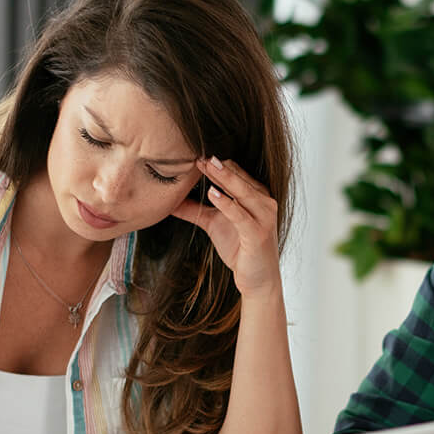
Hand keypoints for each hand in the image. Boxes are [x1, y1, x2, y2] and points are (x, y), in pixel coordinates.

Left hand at [169, 157, 280, 297]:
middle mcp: (263, 201)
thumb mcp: (213, 224)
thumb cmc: (241, 248)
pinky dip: (227, 203)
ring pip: (243, 191)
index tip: (194, 153)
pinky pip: (241, 215)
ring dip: (223, 177)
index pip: (235, 171)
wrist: (257, 279)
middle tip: (197, 153)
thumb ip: (194, 210)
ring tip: (205, 165)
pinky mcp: (258, 233)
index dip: (215, 163)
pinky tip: (212, 193)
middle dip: (217, 166)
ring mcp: (264, 217)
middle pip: (239, 176)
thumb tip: (169, 200)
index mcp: (255, 194)